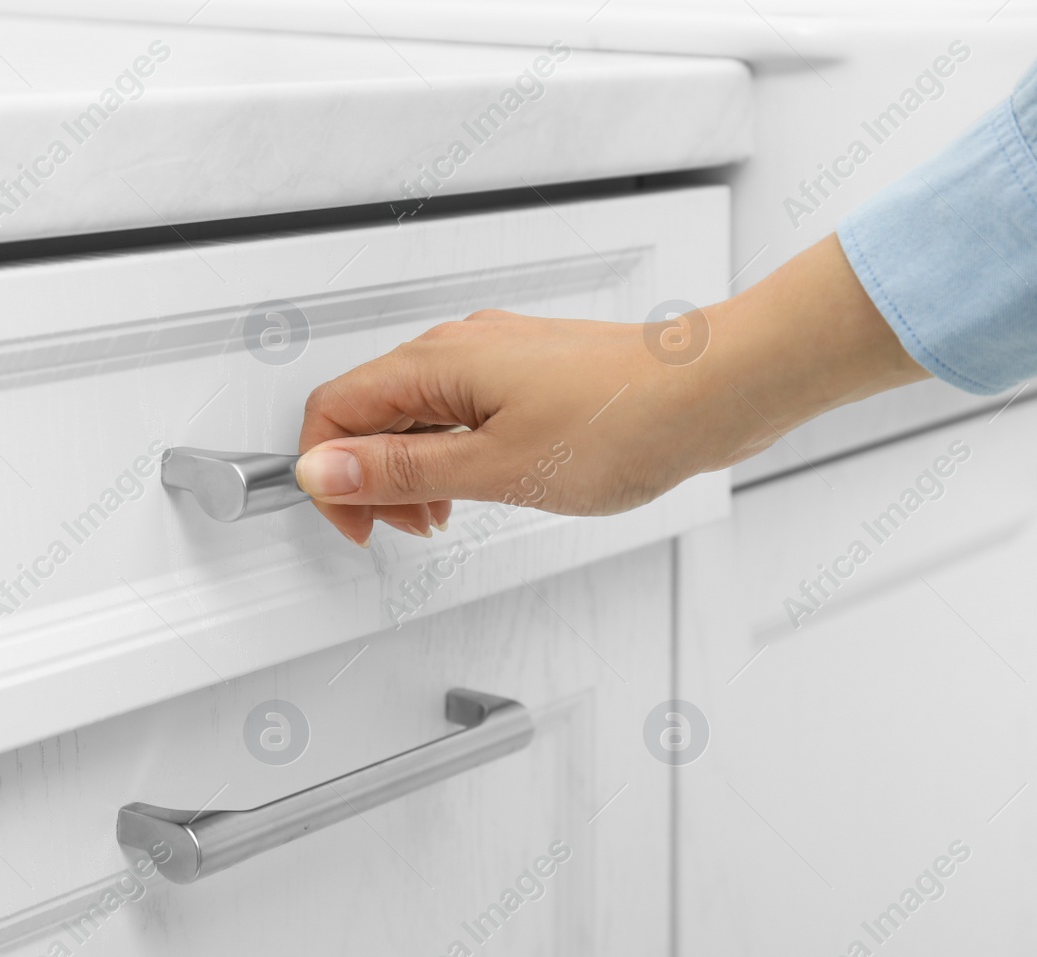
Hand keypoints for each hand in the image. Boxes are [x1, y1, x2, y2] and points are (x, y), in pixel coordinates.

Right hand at [295, 235, 929, 545]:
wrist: (712, 392)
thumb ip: (401, 471)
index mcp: (436, 362)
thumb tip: (324, 469)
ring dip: (416, 471)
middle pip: (372, 410)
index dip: (328, 476)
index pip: (334, 410)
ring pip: (419, 413)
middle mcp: (460, 346)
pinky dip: (458, 454)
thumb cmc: (623, 420)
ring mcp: (497, 354)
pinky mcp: (531, 370)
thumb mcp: (494, 467)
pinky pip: (464, 410)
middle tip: (404, 530)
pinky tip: (486, 485)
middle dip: (373, 478)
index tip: (356, 526)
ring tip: (447, 515)